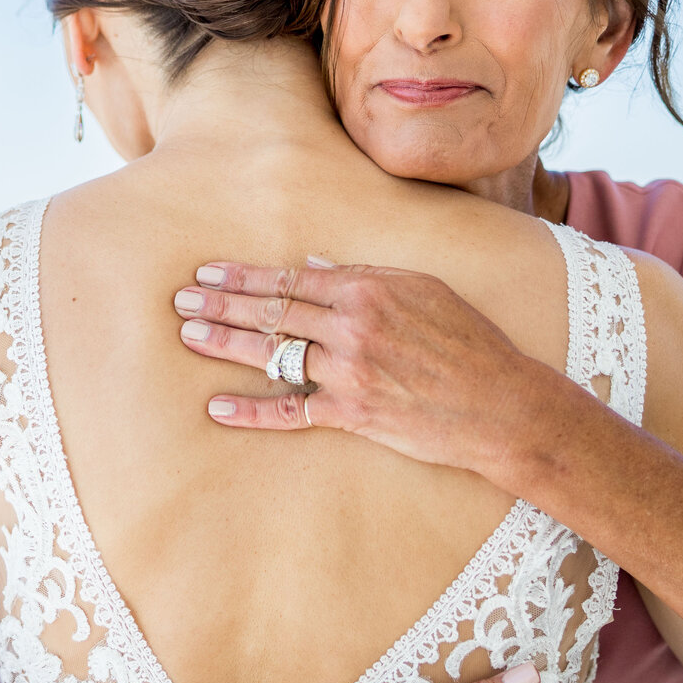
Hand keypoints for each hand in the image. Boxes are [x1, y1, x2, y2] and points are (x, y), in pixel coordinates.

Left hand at [174, 257, 565, 484]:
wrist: (502, 405)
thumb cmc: (471, 343)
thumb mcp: (426, 290)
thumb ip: (367, 277)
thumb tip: (317, 268)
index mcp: (369, 289)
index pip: (290, 279)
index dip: (244, 276)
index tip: (209, 272)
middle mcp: (352, 326)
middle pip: (272, 311)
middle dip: (221, 304)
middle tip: (181, 300)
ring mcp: (350, 372)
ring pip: (273, 354)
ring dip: (226, 345)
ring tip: (189, 337)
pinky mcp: (352, 415)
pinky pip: (291, 411)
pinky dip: (252, 412)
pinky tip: (218, 409)